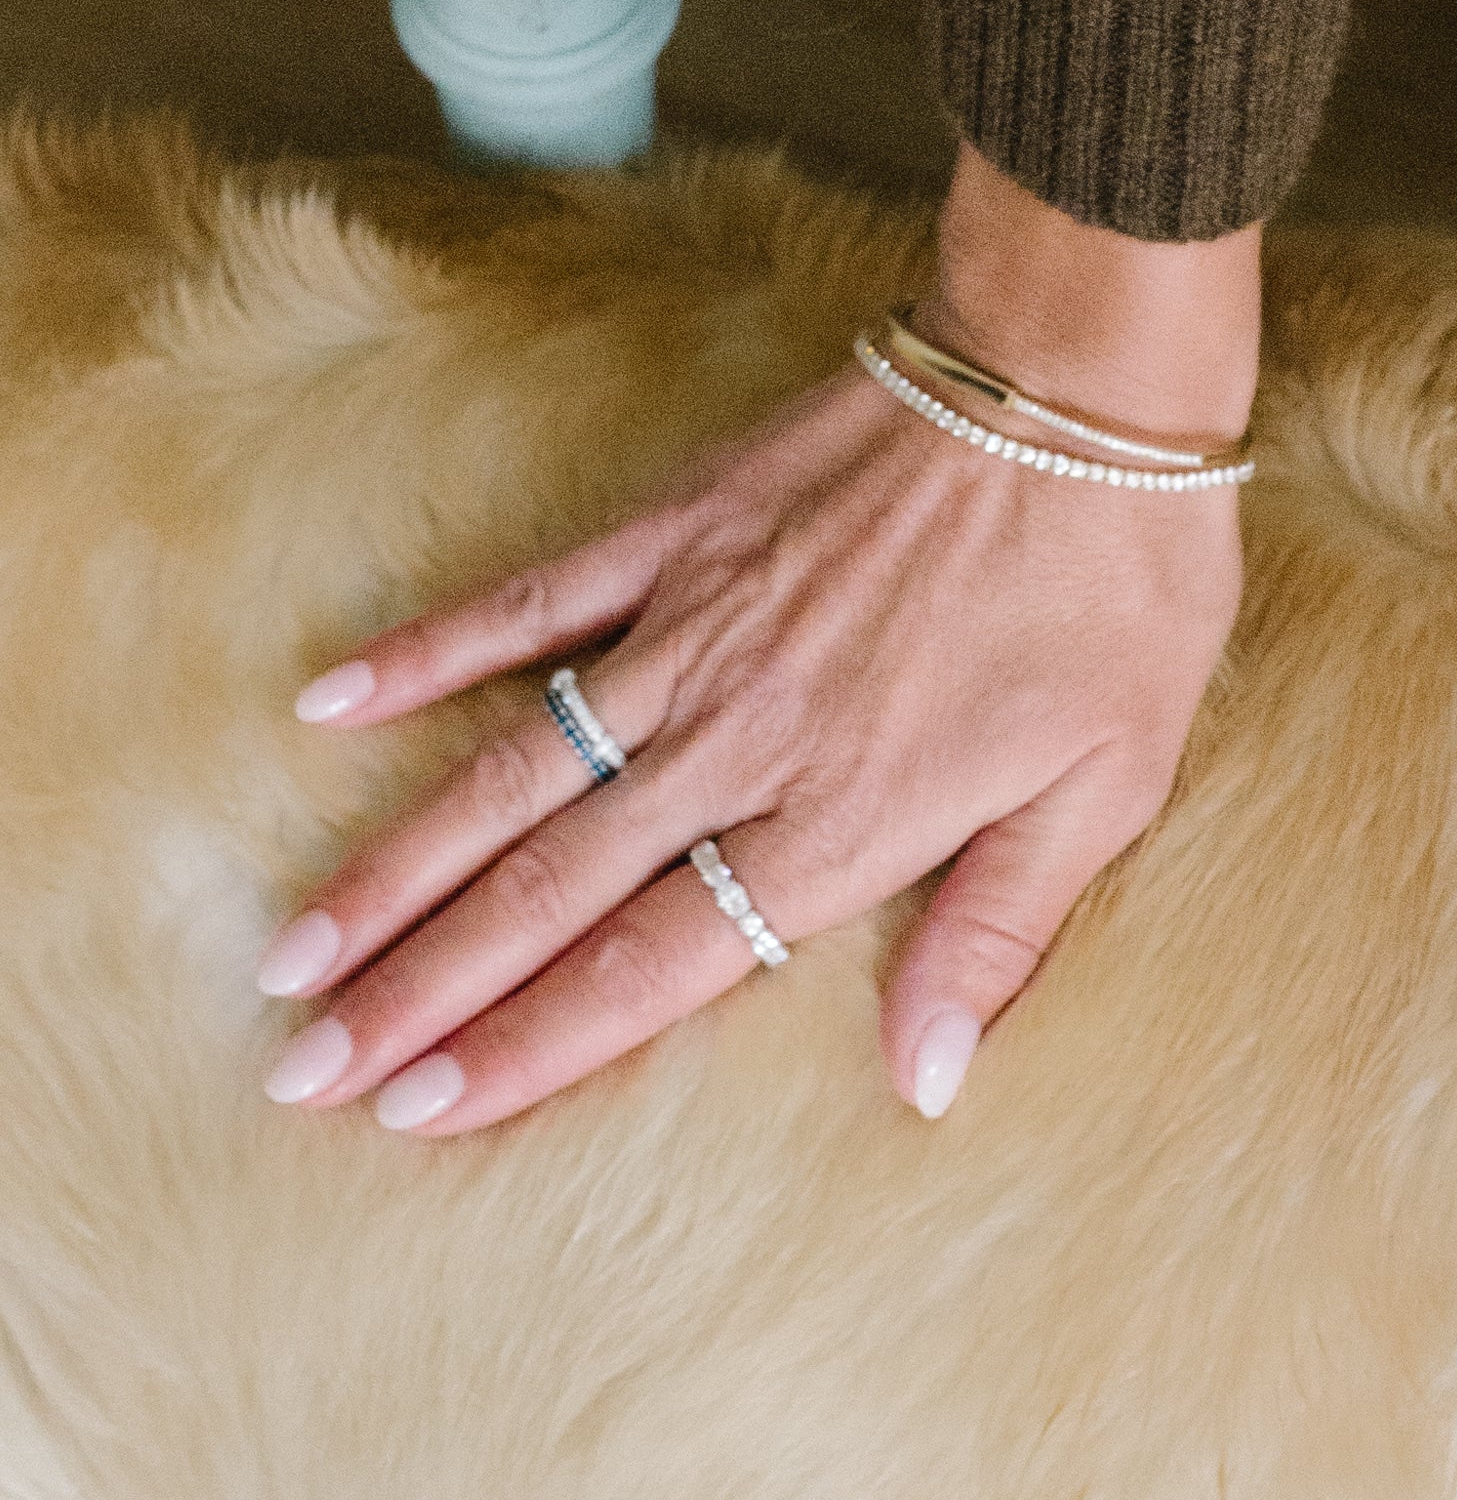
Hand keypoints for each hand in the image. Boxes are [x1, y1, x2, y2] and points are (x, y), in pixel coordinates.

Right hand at [256, 148, 1257, 1136]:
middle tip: (306, 1070)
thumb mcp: (1107, 790)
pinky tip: (324, 699)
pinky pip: (527, 602)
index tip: (420, 1110)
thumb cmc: (1119, 596)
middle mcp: (743, 741)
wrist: (1082, 389)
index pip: (654, 963)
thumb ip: (998, 937)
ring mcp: (694, 632)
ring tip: (294, 951)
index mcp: (844, 821)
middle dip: (420, 991)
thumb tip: (926, 1086)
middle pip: (549, 891)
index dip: (532, 1045)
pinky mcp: (678, 533)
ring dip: (394, 868)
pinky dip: (425, 651)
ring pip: (511, 773)